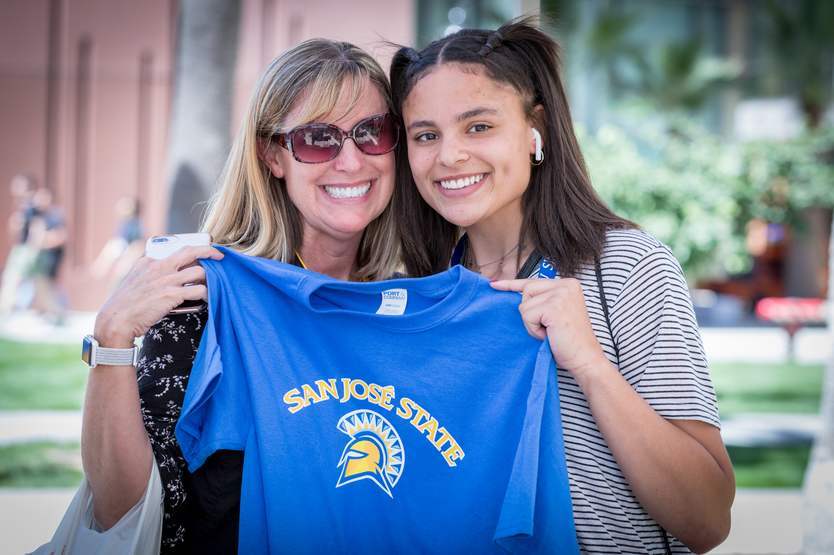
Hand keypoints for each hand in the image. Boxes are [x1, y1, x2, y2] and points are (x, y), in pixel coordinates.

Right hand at [94, 246, 223, 347]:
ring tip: (213, 284)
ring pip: (200, 271)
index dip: (194, 251)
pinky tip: (209, 298)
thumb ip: (150, 272)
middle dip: (209, 251)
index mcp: (149, 261)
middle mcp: (158, 267)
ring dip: (210, 278)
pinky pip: (199, 290)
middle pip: (191, 251)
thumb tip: (169, 272)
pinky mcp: (171, 295)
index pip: (177, 249)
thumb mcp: (135, 280)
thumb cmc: (126, 305)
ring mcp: (166, 280)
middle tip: (220, 256)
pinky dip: (207, 294)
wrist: (116, 320)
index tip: (204, 252)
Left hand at [490, 278, 609, 378]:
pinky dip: (533, 329)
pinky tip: (549, 335)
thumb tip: (513, 294)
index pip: (533, 281)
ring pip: (524, 305)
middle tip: (548, 327)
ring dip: (532, 323)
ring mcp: (561, 294)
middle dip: (530, 313)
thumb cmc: (569, 341)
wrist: (585, 358)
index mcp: (568, 284)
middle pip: (526, 291)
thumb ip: (541, 300)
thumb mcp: (555, 314)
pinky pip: (527, 316)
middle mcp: (566, 284)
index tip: (494, 284)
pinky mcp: (553, 307)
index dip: (512, 285)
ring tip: (550, 332)